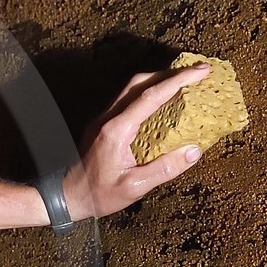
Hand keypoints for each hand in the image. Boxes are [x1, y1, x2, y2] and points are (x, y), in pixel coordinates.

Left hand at [64, 64, 209, 220]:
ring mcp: (103, 119)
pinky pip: (127, 99)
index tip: (201, 71)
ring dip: (157, 80)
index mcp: (117, 130)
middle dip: (169, 73)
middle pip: (140, 82)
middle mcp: (108, 118)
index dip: (178, 80)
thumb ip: (164, 169)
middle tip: (196, 72)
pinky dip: (147, 93)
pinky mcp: (102, 125)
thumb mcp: (135, 186)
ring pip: (131, 88)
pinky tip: (161, 101)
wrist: (66, 196)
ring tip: (183, 82)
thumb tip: (194, 151)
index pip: (151, 96)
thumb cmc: (98, 194)